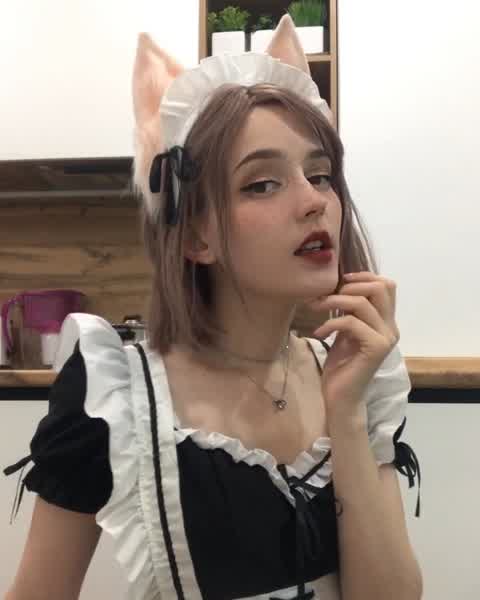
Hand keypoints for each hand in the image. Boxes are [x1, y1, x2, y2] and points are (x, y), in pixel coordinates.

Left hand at [311, 272, 399, 415]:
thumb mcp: (345, 331)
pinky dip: (330, 323)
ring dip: (333, 301)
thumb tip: (339, 285)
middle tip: (327, 296)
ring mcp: (386, 338)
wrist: (341, 397)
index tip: (341, 281)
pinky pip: (351, 322)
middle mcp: (391, 328)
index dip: (364, 276)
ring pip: (362, 303)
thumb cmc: (341, 365)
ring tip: (315, 308)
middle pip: (381, 287)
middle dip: (350, 286)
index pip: (387, 285)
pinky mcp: (376, 348)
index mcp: (386, 322)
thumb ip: (349, 310)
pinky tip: (318, 333)